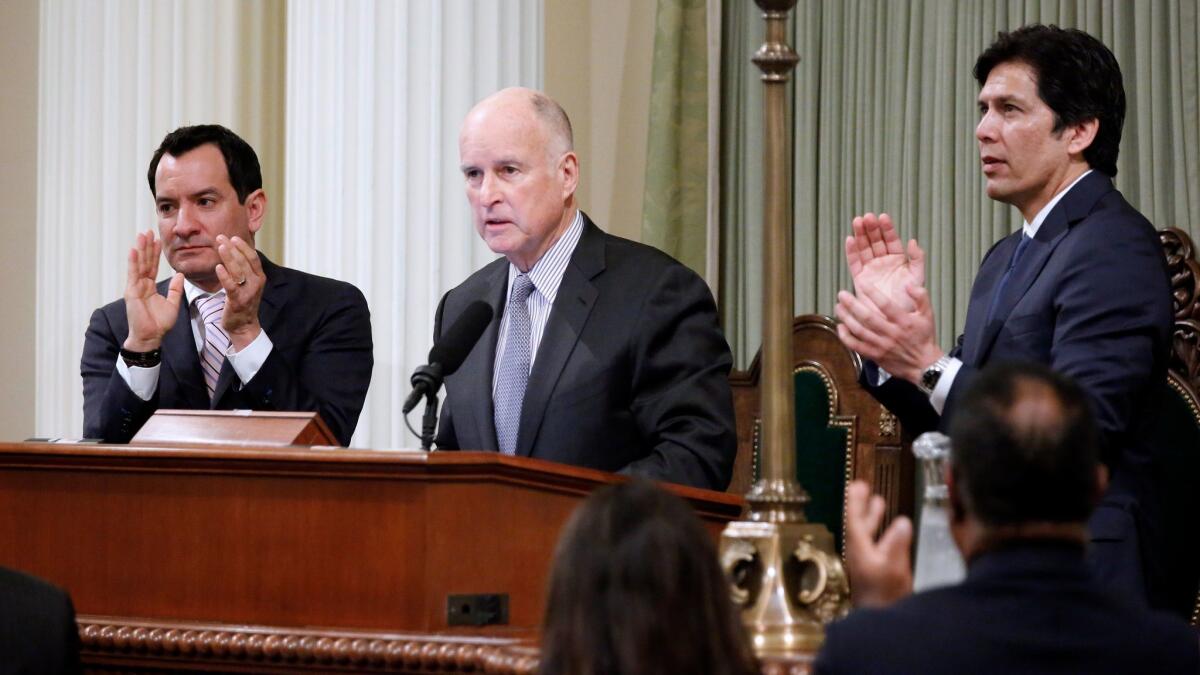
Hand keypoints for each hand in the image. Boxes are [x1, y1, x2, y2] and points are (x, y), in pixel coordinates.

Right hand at [123, 229, 183, 351]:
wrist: (151, 336)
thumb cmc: (160, 323)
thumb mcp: (173, 303)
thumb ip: (176, 289)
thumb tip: (180, 275)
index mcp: (150, 286)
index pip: (153, 266)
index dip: (155, 253)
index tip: (158, 240)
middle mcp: (141, 284)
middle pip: (145, 262)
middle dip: (147, 246)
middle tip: (148, 231)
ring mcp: (135, 287)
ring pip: (138, 265)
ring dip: (140, 249)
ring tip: (141, 235)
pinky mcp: (131, 293)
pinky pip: (133, 275)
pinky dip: (133, 262)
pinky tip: (133, 250)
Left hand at [214, 235, 265, 350]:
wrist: (244, 326)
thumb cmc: (243, 302)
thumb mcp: (247, 284)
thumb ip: (243, 269)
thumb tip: (234, 252)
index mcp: (259, 277)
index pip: (252, 257)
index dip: (243, 246)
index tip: (233, 237)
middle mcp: (256, 283)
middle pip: (244, 261)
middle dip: (232, 248)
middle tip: (221, 237)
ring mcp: (248, 292)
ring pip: (238, 270)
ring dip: (229, 257)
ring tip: (220, 246)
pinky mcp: (238, 301)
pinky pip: (231, 286)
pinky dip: (225, 276)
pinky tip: (218, 267)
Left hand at [835, 281, 943, 383]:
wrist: (924, 365)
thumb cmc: (924, 338)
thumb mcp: (928, 314)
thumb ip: (921, 297)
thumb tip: (908, 285)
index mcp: (904, 322)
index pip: (886, 305)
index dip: (872, 293)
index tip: (861, 283)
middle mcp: (891, 333)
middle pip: (867, 317)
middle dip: (852, 304)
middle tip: (842, 294)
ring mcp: (882, 345)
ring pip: (859, 331)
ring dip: (846, 318)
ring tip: (838, 307)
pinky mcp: (875, 355)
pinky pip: (856, 346)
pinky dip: (846, 337)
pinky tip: (840, 327)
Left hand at [844, 480, 912, 607]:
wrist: (882, 621)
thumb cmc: (885, 594)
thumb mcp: (893, 566)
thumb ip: (897, 543)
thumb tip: (902, 520)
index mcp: (859, 548)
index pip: (853, 519)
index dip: (855, 501)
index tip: (855, 484)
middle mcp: (860, 553)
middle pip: (858, 524)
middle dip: (862, 505)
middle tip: (863, 486)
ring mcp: (868, 562)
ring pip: (868, 534)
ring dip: (873, 517)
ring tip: (879, 501)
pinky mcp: (876, 571)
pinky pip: (877, 544)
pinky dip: (883, 532)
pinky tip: (894, 530)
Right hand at [845, 213, 925, 310]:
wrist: (896, 321)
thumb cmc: (909, 301)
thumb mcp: (918, 278)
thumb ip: (917, 259)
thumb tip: (913, 241)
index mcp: (899, 260)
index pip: (891, 240)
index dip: (887, 229)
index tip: (883, 217)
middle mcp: (883, 262)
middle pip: (876, 241)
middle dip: (871, 228)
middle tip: (867, 217)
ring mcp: (871, 269)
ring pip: (864, 248)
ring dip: (860, 235)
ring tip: (857, 222)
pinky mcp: (860, 279)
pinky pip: (854, 262)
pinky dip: (851, 251)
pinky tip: (850, 239)